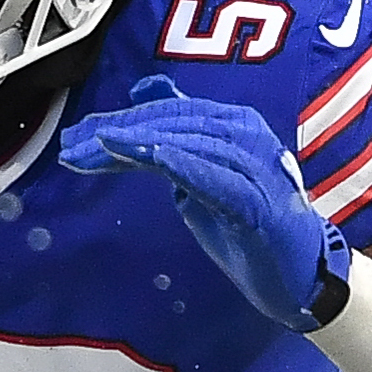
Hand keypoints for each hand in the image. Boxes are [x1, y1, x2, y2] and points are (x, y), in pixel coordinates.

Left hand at [60, 75, 353, 330]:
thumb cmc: (249, 227)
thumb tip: (144, 95)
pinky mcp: (258, 204)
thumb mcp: (202, 176)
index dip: (121, 122)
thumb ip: (176, 139)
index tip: (75, 138)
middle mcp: (245, 135)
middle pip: (173, 124)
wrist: (299, 276)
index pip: (169, 113)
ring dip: (139, 145)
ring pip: (189, 144)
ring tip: (97, 147)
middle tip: (72, 145)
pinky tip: (152, 158)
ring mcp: (255, 167)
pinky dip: (184, 164)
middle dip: (118, 132)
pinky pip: (216, 178)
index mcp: (231, 125)